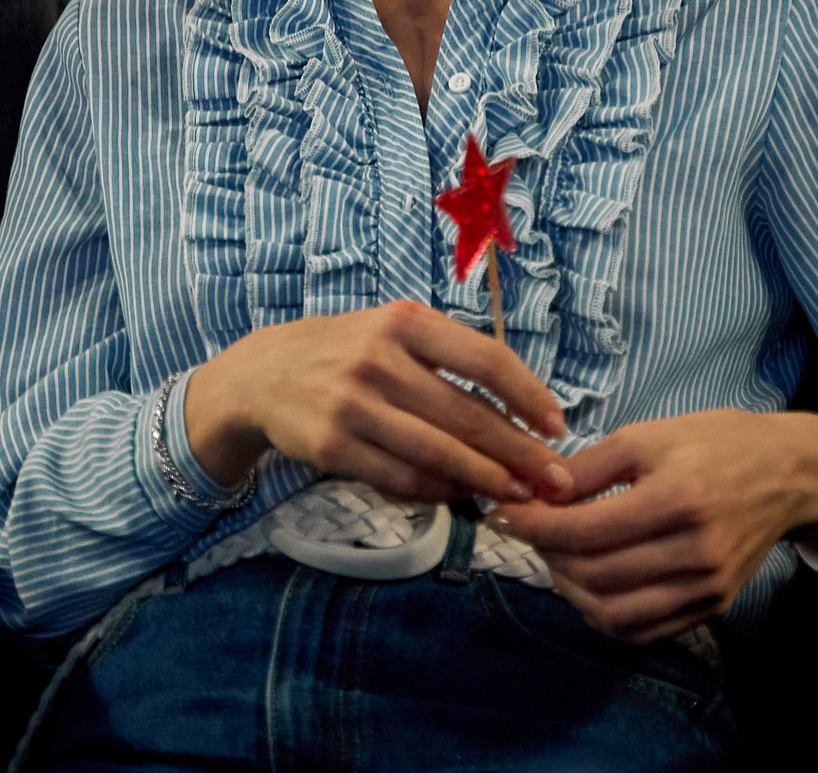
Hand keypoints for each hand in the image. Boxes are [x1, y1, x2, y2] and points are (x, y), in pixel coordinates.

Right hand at [182, 300, 576, 503]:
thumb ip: (446, 360)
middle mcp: (378, 359)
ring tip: (520, 495)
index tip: (557, 426)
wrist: (260, 374)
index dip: (529, 395)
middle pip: (468, 415)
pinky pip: (400, 478)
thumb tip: (519, 412)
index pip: (485, 358)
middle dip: (521, 454)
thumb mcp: (391, 332)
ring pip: (438, 454)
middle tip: (557, 482)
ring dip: (487, 480)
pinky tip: (460, 495)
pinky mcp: (331, 446)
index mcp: (404, 322)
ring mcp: (352, 405)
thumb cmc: (345, 352)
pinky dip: (438, 491)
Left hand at [492, 409, 817, 642]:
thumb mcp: (647, 435)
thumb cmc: (714, 444)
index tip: (501, 515)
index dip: (533, 527)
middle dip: (546, 555)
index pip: (586, 531)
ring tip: (555, 555)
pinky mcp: (713, 607)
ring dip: (570, 589)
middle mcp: (697, 553)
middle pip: (595, 575)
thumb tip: (535, 491)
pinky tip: (588, 582)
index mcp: (679, 499)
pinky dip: (603, 613)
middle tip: (527, 530)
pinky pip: (642, 630)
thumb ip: (587, 468)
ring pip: (614, 613)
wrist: (786, 474)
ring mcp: (708, 588)